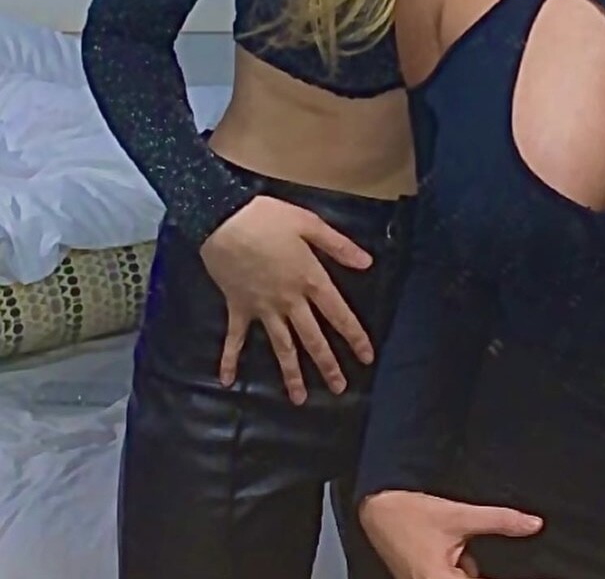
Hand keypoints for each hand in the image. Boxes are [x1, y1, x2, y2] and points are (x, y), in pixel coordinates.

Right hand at [200, 194, 374, 402]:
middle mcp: (288, 300)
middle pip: (312, 338)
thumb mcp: (310, 224)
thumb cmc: (268, 218)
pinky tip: (226, 381)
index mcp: (310, 279)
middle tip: (339, 388)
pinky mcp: (237, 307)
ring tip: (300, 399)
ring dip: (291, 373)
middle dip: (327, 365)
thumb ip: (339, 246)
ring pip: (281, 346)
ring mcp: (262, 308)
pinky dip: (229, 359)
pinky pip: (234, 339)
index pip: (338, 314)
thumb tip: (368, 263)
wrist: (223, 220)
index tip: (367, 357)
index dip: (354, 336)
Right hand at [358, 490, 542, 578]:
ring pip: (464, 578)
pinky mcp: (426, 578)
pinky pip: (453, 576)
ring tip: (459, 546)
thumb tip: (533, 524)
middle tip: (471, 549)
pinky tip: (460, 550)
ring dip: (470, 567)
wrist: (378, 508)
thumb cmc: (411, 514)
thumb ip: (499, 521)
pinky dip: (461, 566)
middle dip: (477, 567)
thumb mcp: (460, 515)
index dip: (491, 574)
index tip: (500, 565)